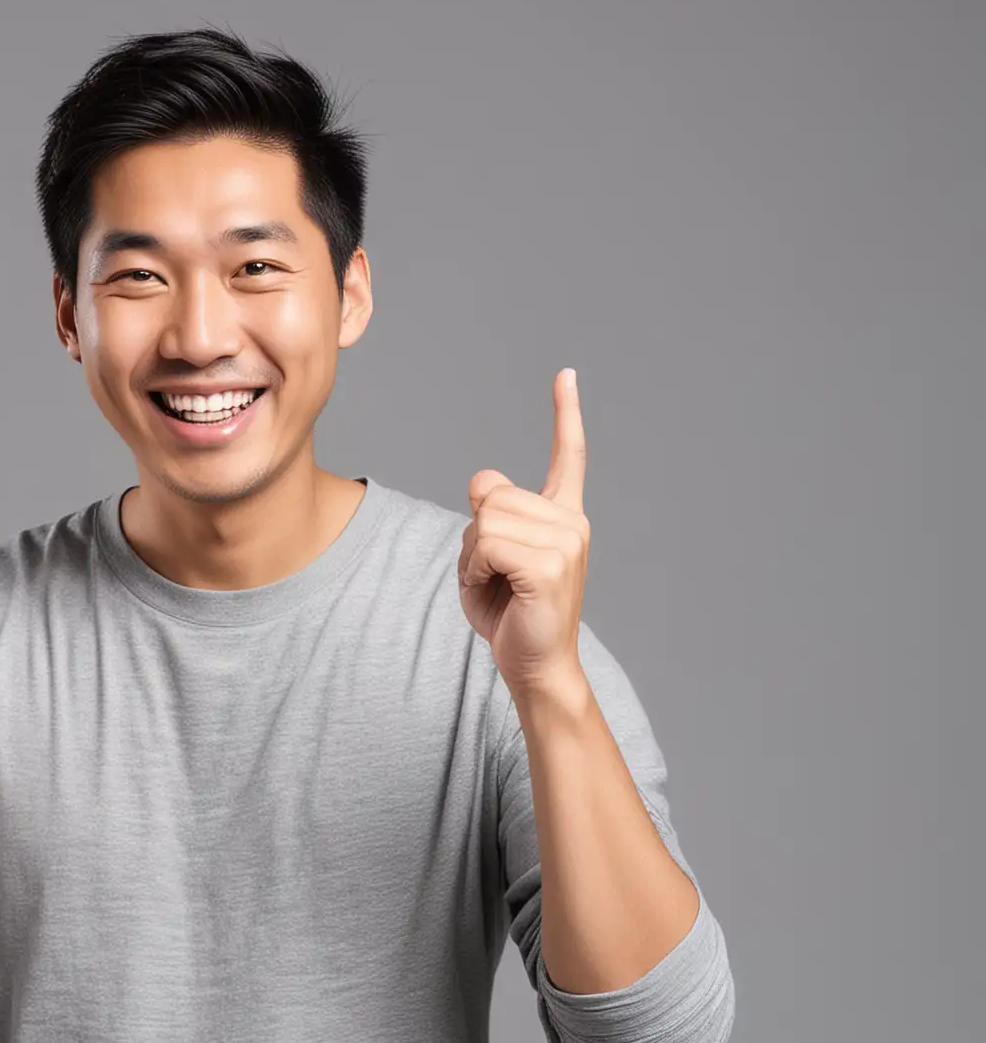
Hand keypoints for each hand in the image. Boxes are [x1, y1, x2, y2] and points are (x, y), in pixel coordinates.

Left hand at [458, 368, 589, 697]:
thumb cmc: (511, 616)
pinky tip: (496, 592)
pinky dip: (474, 571)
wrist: (534, 666)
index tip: (566, 376)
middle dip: (474, 538)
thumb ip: (486, 516)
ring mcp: (565, 542)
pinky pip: (486, 546)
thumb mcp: (487, 558)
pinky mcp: (548, 565)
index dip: (565, 415)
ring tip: (495, 587)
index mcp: (564, 517)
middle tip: (491, 576)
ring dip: (471, 557)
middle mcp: (572, 522)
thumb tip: (485, 482)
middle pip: (492, 495)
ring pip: (485, 520)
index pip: (568, 457)